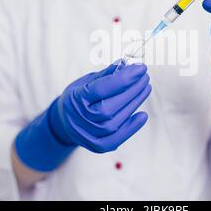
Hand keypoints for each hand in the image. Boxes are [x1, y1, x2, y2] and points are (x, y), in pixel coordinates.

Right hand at [15, 63, 150, 171]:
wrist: (64, 121)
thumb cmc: (79, 97)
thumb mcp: (87, 81)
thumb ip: (106, 75)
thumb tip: (127, 64)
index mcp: (76, 98)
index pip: (101, 89)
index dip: (123, 78)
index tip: (140, 68)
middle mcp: (80, 118)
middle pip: (109, 107)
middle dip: (132, 90)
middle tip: (145, 77)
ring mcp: (87, 134)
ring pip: (115, 122)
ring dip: (134, 104)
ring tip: (145, 88)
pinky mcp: (97, 146)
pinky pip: (116, 138)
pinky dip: (131, 127)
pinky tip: (143, 115)